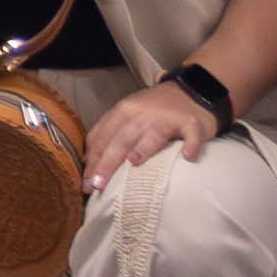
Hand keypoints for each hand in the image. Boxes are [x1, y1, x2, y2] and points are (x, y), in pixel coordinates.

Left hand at [79, 79, 218, 195]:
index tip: (85, 183)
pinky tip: (187, 157)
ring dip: (142, 149)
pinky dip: (190, 145)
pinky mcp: (191, 122)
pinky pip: (191, 135)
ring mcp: (166, 117)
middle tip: (98, 185)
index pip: (102, 137)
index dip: (92, 161)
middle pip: (121, 140)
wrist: (190, 91)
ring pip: (152, 135)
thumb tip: (89, 162)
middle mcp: (141, 113)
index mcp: (122, 112)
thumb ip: (109, 134)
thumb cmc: (155, 110)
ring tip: (133, 163)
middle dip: (107, 163)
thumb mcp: (127, 116)